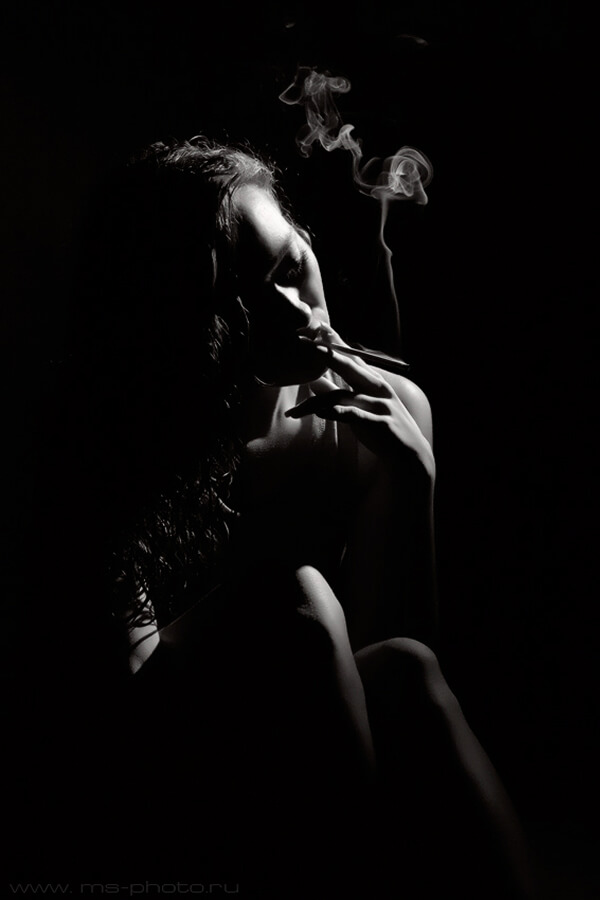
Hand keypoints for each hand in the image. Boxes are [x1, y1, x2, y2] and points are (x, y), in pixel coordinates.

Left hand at [286, 326, 434, 483]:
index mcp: (374, 382)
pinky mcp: (380, 423)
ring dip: (316, 403)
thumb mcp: (359, 407)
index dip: (337, 343)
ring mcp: (380, 405)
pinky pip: (355, 415)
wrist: (410, 455)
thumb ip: (338, 393)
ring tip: (294, 411)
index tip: (321, 328)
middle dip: (330, 356)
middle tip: (311, 345)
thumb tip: (313, 381)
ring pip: (344, 396)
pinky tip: (322, 412)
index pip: (353, 358)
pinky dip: (337, 412)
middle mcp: (378, 389)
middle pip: (351, 368)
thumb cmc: (381, 429)